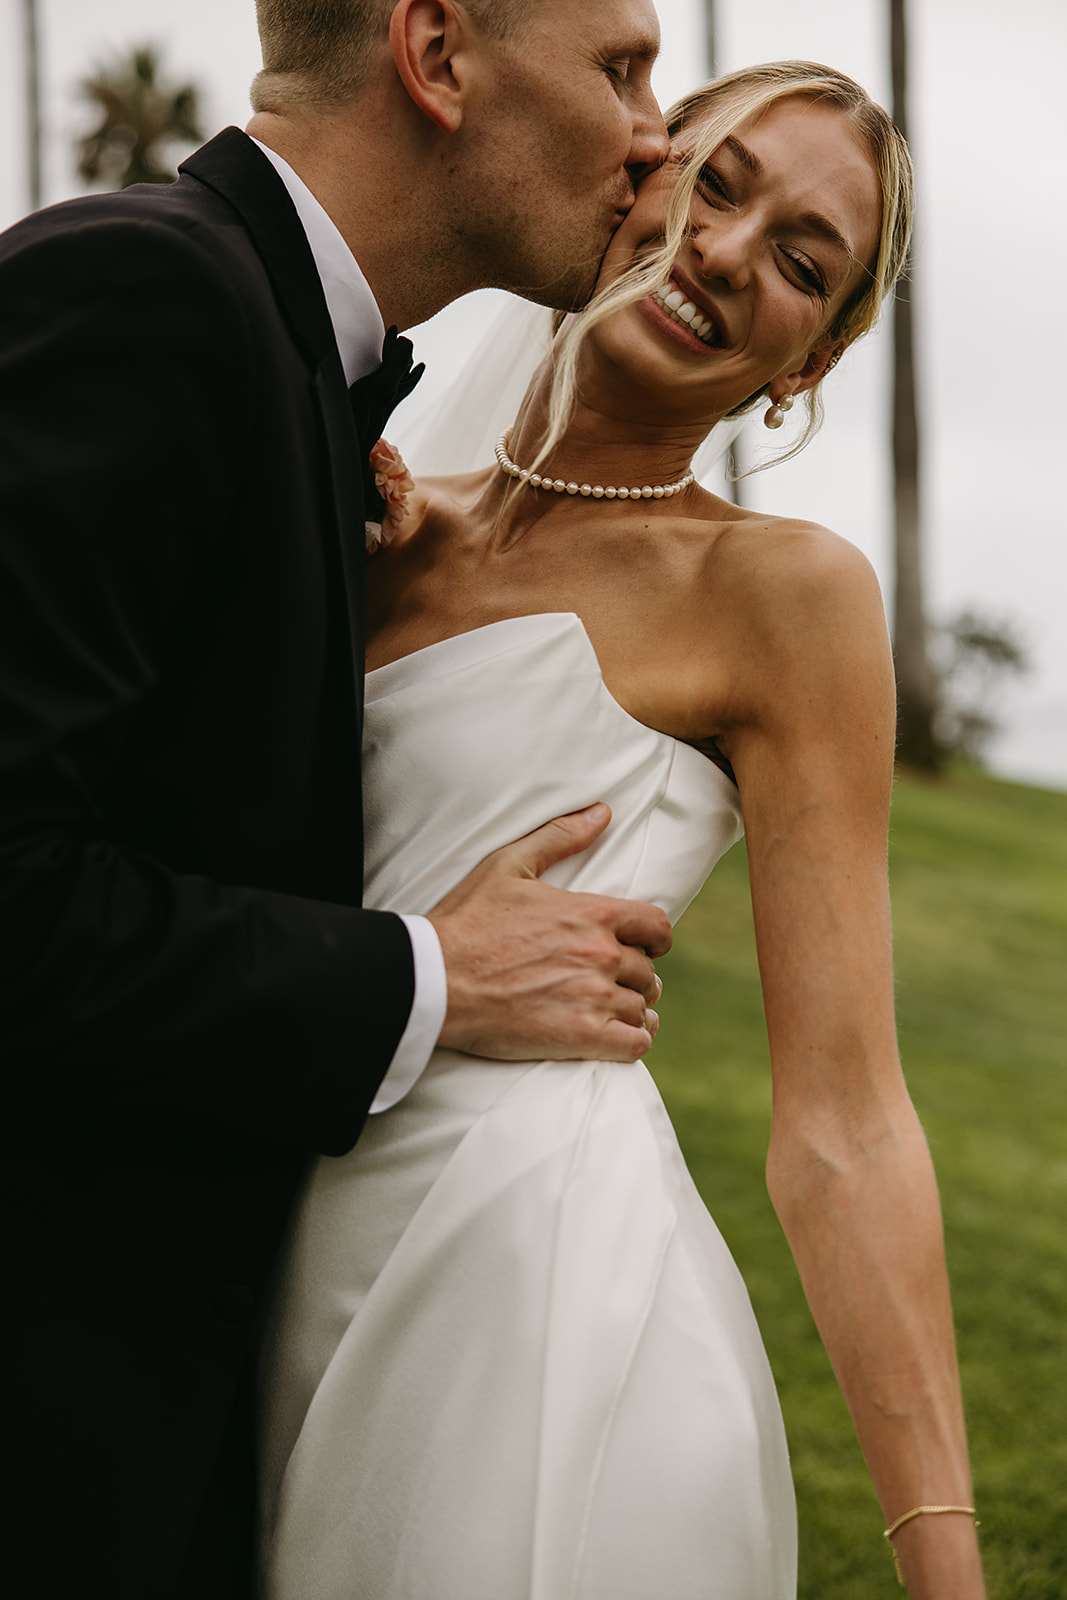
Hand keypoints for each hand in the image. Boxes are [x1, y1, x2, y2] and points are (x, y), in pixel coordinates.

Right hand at [428, 803, 670, 1061]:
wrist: (434, 979)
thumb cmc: (466, 921)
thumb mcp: (508, 865)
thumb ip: (560, 837)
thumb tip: (603, 813)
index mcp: (592, 914)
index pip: (656, 926)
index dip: (654, 938)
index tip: (643, 946)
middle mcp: (602, 955)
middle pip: (648, 971)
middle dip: (635, 976)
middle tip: (615, 982)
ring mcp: (594, 997)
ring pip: (642, 1008)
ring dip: (632, 1010)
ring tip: (615, 1011)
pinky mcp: (582, 1036)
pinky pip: (635, 1044)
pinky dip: (634, 1041)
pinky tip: (619, 1037)